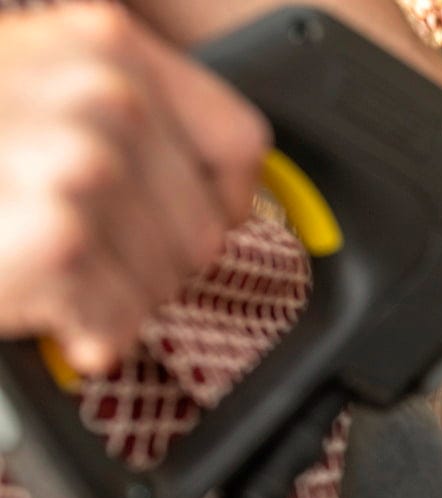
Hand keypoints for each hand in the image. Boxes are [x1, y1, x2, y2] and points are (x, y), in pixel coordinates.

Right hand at [0, 4, 268, 374]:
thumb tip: (224, 191)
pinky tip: (39, 305)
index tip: (186, 222)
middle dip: (154, 264)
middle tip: (82, 258)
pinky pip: (118, 319)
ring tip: (49, 273)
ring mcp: (83, 165)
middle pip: (206, 228)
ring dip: (115, 299)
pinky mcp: (59, 237)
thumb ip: (117, 114)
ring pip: (167, 282)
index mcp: (107, 47)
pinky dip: (84, 331)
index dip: (222, 199)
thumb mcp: (28, 88)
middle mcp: (105, 95)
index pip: (239, 142)